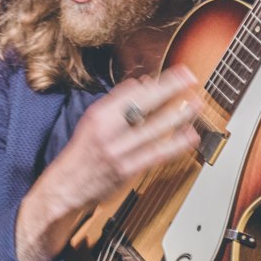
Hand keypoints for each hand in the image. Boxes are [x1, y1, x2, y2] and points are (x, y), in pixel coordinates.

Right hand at [15, 65, 200, 260]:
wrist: (65, 188)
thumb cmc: (81, 153)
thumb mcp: (92, 121)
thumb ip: (117, 103)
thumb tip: (143, 85)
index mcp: (98, 115)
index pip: (131, 91)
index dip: (157, 81)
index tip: (176, 73)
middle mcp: (107, 130)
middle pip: (143, 104)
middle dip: (170, 89)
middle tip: (190, 78)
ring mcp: (118, 151)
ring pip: (153, 129)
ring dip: (177, 115)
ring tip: (196, 104)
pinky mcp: (126, 170)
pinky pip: (155, 154)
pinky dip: (174, 145)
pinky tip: (189, 136)